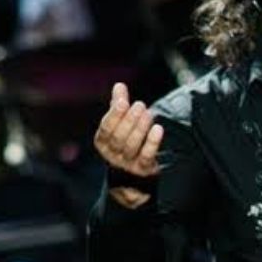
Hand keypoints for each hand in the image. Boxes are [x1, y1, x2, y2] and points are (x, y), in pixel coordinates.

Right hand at [93, 82, 163, 208]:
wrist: (133, 176)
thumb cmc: (125, 143)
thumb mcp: (119, 125)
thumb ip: (118, 106)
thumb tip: (119, 85)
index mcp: (103, 142)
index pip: (106, 128)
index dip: (114, 115)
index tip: (122, 101)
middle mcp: (112, 155)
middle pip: (119, 138)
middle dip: (129, 120)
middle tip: (140, 105)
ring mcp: (127, 164)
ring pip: (131, 146)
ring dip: (140, 128)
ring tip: (149, 113)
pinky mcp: (143, 169)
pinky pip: (146, 156)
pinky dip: (152, 142)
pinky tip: (158, 128)